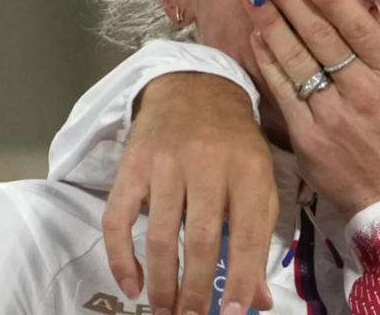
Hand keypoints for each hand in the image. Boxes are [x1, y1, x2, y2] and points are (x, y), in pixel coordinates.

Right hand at [101, 73, 276, 314]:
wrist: (195, 87)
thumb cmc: (235, 142)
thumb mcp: (259, 181)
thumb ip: (260, 238)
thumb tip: (260, 300)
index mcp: (248, 169)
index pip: (248, 233)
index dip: (244, 278)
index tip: (236, 314)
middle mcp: (208, 164)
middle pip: (202, 239)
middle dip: (198, 290)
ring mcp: (166, 164)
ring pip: (161, 235)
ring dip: (162, 282)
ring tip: (165, 312)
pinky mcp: (132, 165)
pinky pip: (119, 219)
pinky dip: (122, 257)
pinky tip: (132, 285)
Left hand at [242, 0, 379, 219]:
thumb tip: (364, 4)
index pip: (357, 25)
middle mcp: (365, 91)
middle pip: (321, 34)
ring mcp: (335, 114)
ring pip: (297, 58)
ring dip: (271, 21)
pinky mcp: (308, 136)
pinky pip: (283, 90)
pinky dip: (268, 61)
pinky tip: (256, 36)